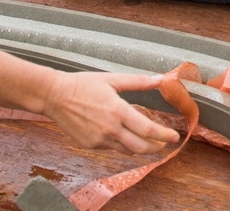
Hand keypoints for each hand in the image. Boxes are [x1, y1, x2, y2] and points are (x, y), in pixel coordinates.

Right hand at [42, 70, 179, 154]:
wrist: (55, 96)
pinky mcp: (90, 145)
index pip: (148, 130)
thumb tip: (160, 79)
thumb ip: (138, 81)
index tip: (175, 137)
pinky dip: (122, 145)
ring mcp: (99, 140)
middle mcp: (110, 129)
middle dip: (156, 148)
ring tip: (147, 141)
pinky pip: (112, 148)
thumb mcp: (112, 79)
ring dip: (140, 148)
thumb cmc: (83, 85)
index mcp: (118, 111)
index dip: (164, 135)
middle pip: (141, 147)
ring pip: (127, 151)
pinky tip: (123, 136)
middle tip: (164, 144)